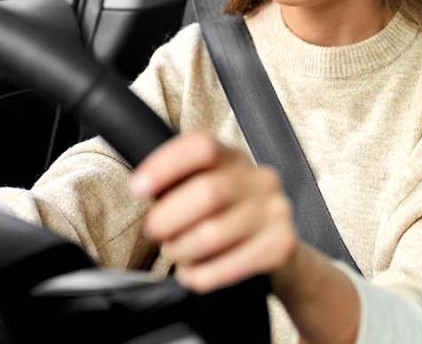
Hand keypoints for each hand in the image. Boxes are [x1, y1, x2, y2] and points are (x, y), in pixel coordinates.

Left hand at [130, 132, 300, 292]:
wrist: (278, 246)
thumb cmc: (228, 216)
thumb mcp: (206, 188)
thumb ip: (178, 183)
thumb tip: (142, 187)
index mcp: (234, 158)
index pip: (201, 146)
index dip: (165, 165)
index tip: (139, 188)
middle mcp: (260, 179)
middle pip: (206, 193)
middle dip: (168, 218)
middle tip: (155, 232)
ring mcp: (275, 210)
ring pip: (213, 234)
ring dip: (182, 250)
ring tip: (176, 253)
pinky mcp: (282, 244)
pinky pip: (230, 266)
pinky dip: (202, 275)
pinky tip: (193, 274)